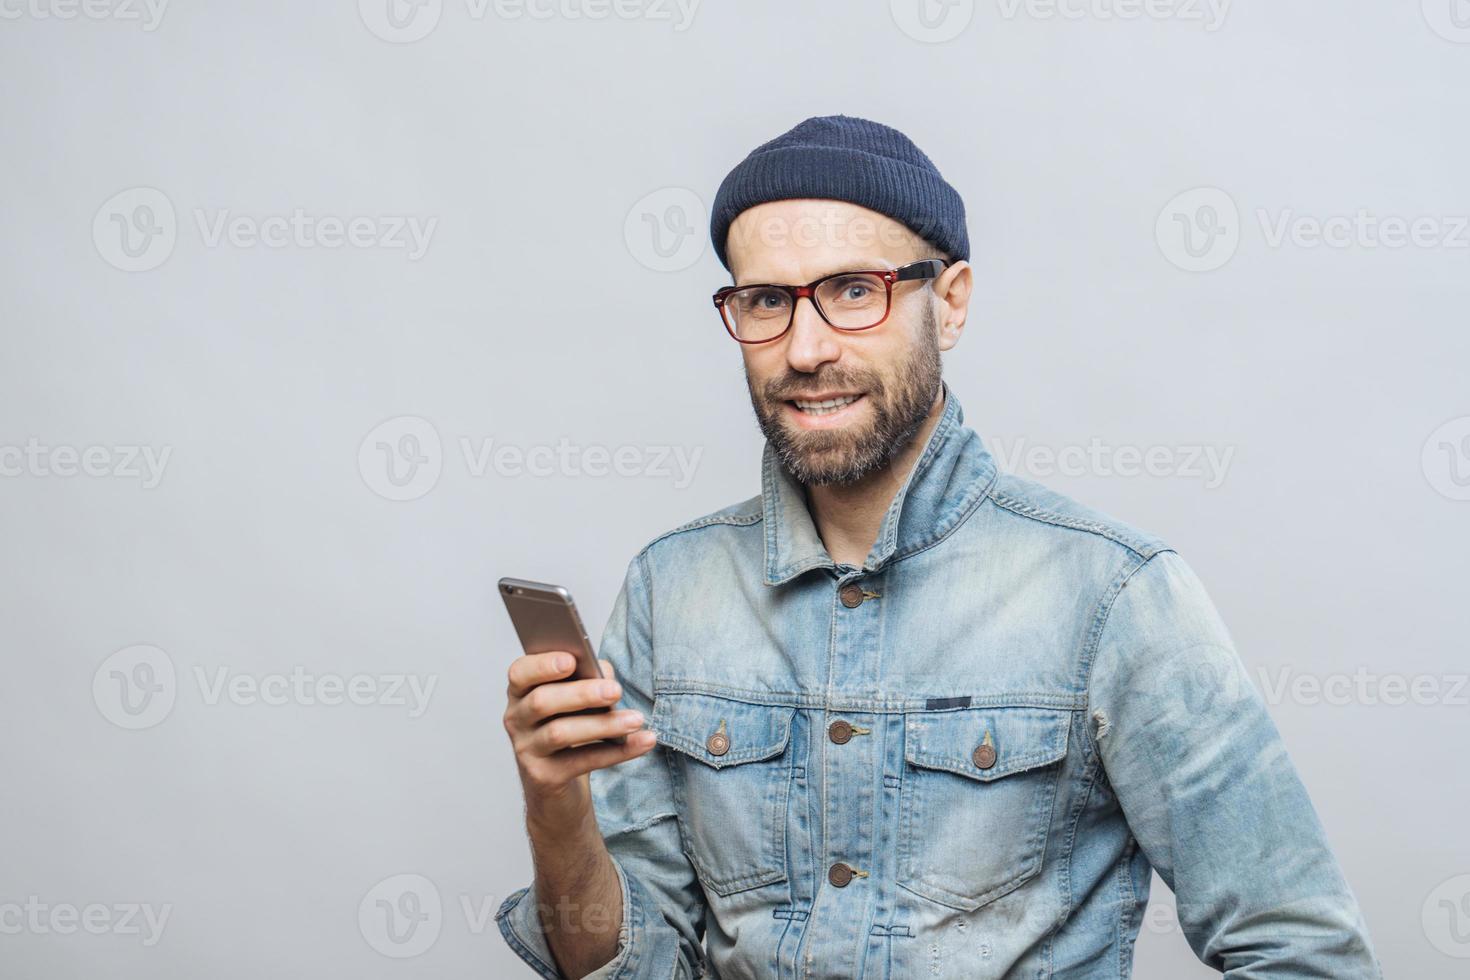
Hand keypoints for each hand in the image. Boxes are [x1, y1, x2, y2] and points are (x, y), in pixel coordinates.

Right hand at [504, 652, 657, 808]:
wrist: (557, 787)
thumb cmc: (570, 728)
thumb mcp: (575, 701)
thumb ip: (586, 681)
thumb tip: (606, 676)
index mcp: (521, 692)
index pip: (520, 673)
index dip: (543, 665)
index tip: (571, 660)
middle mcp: (517, 719)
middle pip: (542, 701)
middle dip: (581, 694)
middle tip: (615, 691)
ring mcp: (526, 750)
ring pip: (560, 733)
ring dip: (603, 725)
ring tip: (636, 719)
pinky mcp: (544, 777)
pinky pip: (582, 761)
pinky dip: (617, 752)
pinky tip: (643, 741)